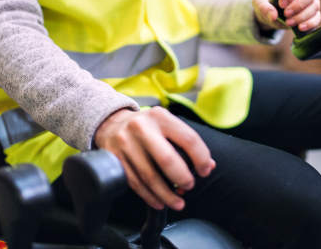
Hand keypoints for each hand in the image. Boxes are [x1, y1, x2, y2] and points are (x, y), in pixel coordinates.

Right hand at [94, 107, 215, 210]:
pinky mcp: (115, 158)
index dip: (201, 158)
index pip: (188, 138)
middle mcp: (142, 128)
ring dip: (166, 194)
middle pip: (167, 159)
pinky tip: (159, 202)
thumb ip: (187, 142)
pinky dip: (149, 197)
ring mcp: (126, 143)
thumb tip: (208, 165)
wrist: (111, 123)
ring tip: (177, 202)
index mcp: (161, 117)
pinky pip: (135, 183)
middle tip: (189, 186)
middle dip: (182, 178)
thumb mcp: (167, 125)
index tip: (204, 170)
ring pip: (149, 176)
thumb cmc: (147, 127)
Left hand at [252, 0, 320, 31]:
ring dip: (302, 16)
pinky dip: (310, 23)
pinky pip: (317, 17)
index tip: (281, 4)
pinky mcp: (314, 12)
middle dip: (299, 4)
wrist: (273, 13)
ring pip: (315, 5)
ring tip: (288, 23)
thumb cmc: (267, 2)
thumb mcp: (259, 2)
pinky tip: (300, 27)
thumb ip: (263, 7)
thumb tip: (273, 16)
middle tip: (286, 14)